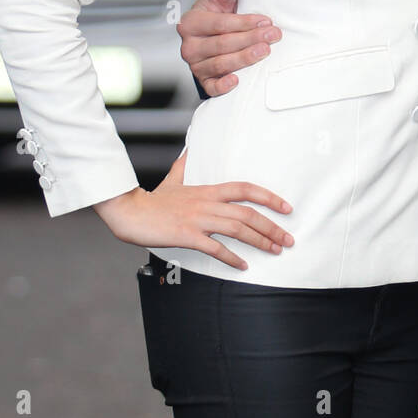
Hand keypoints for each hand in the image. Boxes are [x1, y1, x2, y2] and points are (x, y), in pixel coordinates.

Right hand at [94, 151, 293, 271]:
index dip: (269, 198)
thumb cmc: (152, 200)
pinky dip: (232, 258)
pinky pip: (216, 248)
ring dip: (260, 241)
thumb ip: (185, 166)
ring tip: (275, 251)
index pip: (246, 189)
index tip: (286, 208)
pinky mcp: (188, 236)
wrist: (130, 212)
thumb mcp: (173, 179)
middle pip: (248, 213)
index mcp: (207, 190)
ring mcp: (198, 219)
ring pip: (238, 229)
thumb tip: (190, 151)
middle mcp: (207, 203)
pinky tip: (243, 266)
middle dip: (272, 227)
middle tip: (288, 240)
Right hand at [177, 0, 281, 96]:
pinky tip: (237, 80)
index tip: (266, 21)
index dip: (244, 22)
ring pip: (220, 64)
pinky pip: (211, 87)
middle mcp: (189, 45)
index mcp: (190, 23)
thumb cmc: (218, 14)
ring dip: (245, 58)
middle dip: (250, 39)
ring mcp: (195, 65)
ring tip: (265, 51)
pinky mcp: (203, 81)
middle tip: (273, 35)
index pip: (219, 24)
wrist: (214, 37)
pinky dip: (223, 86)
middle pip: (222, 44)